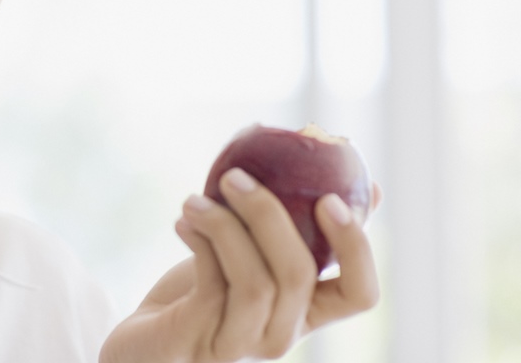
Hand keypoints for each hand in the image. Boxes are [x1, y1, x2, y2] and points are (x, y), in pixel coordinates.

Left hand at [99, 169, 380, 362]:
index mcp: (306, 310)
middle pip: (299, 275)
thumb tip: (374, 189)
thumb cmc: (206, 288)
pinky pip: (212, 284)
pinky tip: (182, 222)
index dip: (356, 248)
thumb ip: (297, 226)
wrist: (146, 338)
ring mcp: (244, 343)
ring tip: (193, 200)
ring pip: (256, 282)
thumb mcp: (255, 253)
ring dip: (224, 226)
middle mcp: (282, 333)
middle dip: (268, 214)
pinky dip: (199, 241)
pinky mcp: (202, 340)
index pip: (360, 294)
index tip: (328, 197)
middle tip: (234, 176)